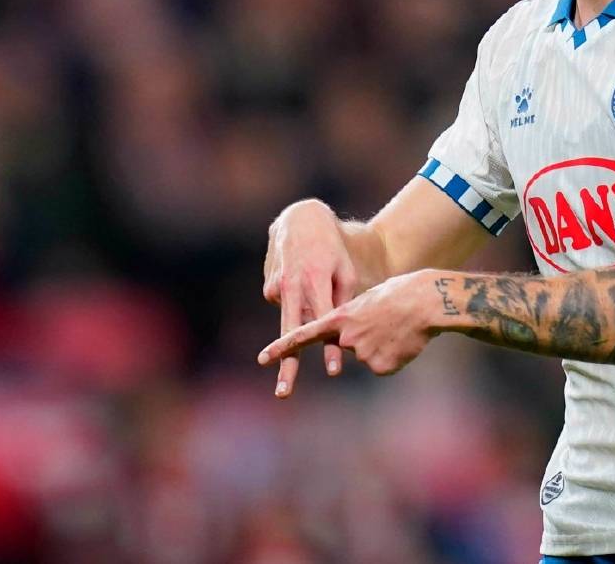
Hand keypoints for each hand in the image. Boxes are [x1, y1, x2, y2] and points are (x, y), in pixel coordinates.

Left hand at [258, 271, 438, 375]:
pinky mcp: (379, 367)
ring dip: (383, 347)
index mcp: (340, 316)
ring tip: (399, 329)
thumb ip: (352, 318)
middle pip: (347, 346)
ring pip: (368, 356)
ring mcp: (361, 354)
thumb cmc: (401, 293)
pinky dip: (394, 357)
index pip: (303, 334)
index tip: (262, 359)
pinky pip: (383, 365)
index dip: (281, 347)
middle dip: (364, 337)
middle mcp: (345, 337)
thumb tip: (352, 337)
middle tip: (384, 323)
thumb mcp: (367, 298)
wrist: (426, 302)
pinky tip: (404, 342)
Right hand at [263, 199, 357, 395]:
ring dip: (296, 331)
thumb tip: (340, 332)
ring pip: (290, 320)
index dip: (330, 348)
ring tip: (300, 332)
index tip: (335, 371)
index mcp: (315, 281)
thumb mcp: (345, 270)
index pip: (324, 322)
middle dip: (287, 364)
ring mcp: (277, 287)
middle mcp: (292, 286)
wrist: (300, 220)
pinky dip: (297, 302)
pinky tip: (300, 282)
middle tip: (284, 393)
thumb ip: (343, 300)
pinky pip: (287, 306)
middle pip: (290, 333)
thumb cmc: (331, 249)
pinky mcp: (269, 288)